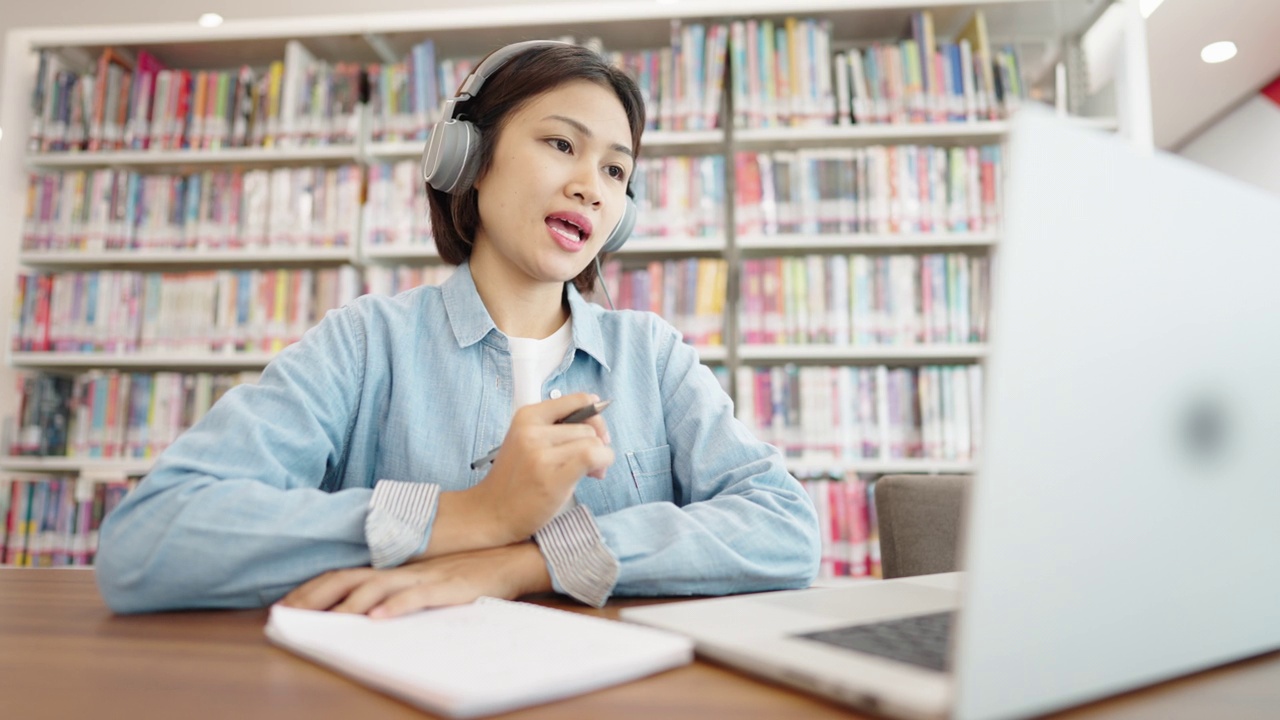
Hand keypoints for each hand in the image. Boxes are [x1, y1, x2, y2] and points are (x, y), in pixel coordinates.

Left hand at [279, 542, 552, 618]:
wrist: (514, 558)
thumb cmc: (471, 572)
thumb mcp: (429, 579)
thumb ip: (399, 589)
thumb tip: (365, 610)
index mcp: (396, 568)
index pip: (345, 575)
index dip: (313, 589)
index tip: (285, 605)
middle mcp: (404, 570)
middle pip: (351, 578)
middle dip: (316, 597)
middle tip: (287, 613)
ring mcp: (426, 576)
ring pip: (380, 588)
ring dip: (350, 603)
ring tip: (327, 618)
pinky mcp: (451, 587)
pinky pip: (419, 597)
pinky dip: (397, 607)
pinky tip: (378, 618)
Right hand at [430, 393, 612, 555]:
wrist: (491, 512)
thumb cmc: (515, 480)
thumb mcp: (528, 442)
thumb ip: (558, 430)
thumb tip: (601, 431)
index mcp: (526, 416)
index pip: (576, 400)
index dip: (593, 414)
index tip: (596, 429)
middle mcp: (532, 431)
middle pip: (588, 427)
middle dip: (596, 444)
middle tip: (587, 464)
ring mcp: (540, 454)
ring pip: (593, 443)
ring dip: (598, 458)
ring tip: (585, 473)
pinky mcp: (552, 476)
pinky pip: (593, 456)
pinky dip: (603, 463)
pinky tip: (594, 474)